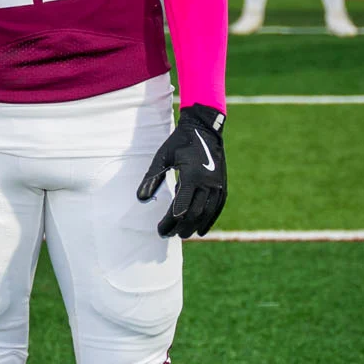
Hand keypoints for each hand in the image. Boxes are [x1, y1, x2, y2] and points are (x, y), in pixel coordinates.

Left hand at [137, 105, 226, 238]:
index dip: (169, 222)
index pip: (180, 208)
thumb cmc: (179, 142)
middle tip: (168, 235)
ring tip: (182, 235)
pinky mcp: (222, 185)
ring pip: (207, 213)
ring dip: (194, 226)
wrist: (204, 129)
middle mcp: (208, 183)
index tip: (160, 229)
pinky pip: (217, 208)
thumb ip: (152, 178)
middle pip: (194, 214)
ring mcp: (217, 185)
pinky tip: (202, 230)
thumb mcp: (162, 157)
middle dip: (181, 227)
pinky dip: (210, 220)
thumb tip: (141, 199)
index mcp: (192, 176)